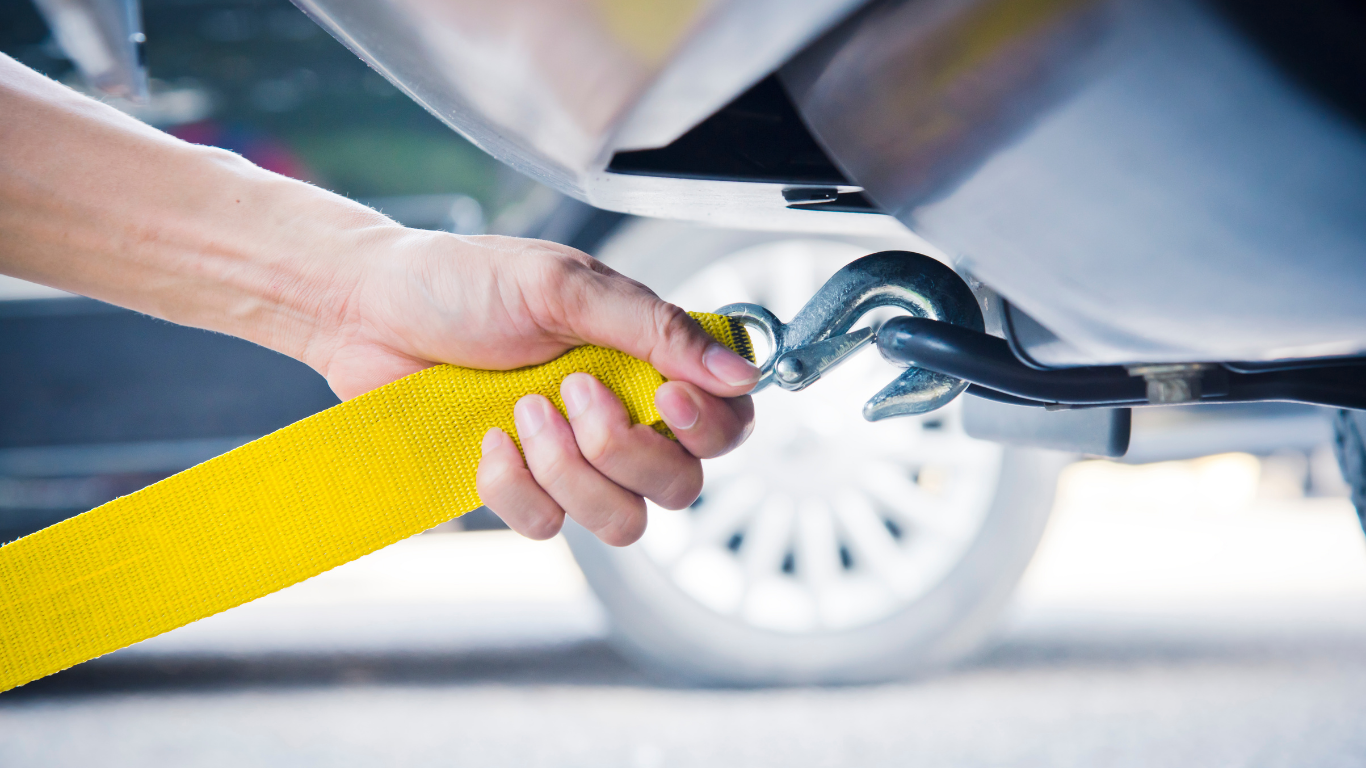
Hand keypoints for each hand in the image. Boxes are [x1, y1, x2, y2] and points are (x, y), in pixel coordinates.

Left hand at [308, 228, 757, 545]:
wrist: (369, 311)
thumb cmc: (465, 283)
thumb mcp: (564, 286)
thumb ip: (654, 330)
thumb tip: (743, 373)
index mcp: (647, 362)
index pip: (728, 422)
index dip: (710, 427)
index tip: (668, 399)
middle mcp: (623, 418)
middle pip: (682, 486)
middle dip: (625, 450)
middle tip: (569, 390)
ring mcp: (574, 463)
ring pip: (623, 523)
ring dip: (570, 473)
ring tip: (522, 411)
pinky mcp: (522, 491)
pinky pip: (548, 527)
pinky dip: (515, 487)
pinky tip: (487, 441)